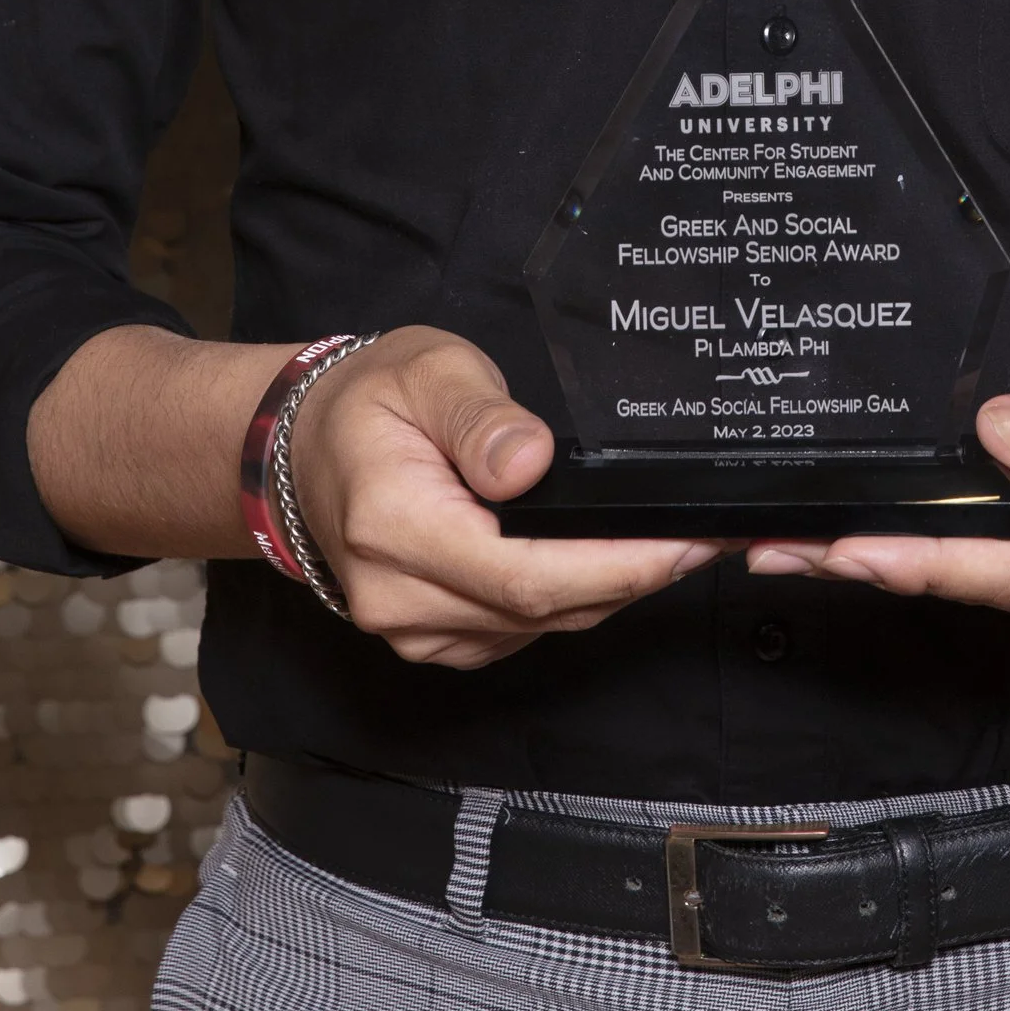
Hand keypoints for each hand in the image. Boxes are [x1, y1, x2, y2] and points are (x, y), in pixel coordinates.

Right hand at [288, 326, 720, 669]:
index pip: (522, 574)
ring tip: (672, 544)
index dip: (613, 568)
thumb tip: (529, 464)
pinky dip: (571, 601)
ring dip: (609, 591)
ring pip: (537, 628)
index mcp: (393, 526)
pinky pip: (519, 632)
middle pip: (540, 610)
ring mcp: (413, 629)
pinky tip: (607, 563)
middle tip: (705, 538)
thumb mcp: (427, 371)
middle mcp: (397, 597)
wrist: (304, 450)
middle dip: (633, 577)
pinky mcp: (434, 638)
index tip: (683, 543)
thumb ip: (479, 417)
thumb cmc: (370, 403)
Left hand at [744, 334, 1009, 641]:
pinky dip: (950, 570)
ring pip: (994, 597)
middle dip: (874, 569)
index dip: (919, 561)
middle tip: (770, 547)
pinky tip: (892, 546)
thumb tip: (996, 434)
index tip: (839, 549)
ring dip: (901, 572)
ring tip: (801, 547)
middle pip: (984, 591)